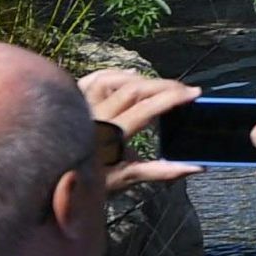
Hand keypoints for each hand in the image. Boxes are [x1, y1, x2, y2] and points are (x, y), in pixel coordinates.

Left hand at [79, 67, 196, 192]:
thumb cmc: (94, 181)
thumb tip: (197, 167)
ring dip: (140, 79)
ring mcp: (81, 105)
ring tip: (161, 85)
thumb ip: (162, 171)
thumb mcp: (127, 178)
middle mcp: (94, 115)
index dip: (172, 97)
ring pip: (112, 79)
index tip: (194, 93)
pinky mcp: (72, 101)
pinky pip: (93, 79)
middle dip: (163, 85)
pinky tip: (130, 76)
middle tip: (185, 88)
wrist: (58, 180)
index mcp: (110, 135)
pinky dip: (114, 74)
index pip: (146, 108)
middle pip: (133, 89)